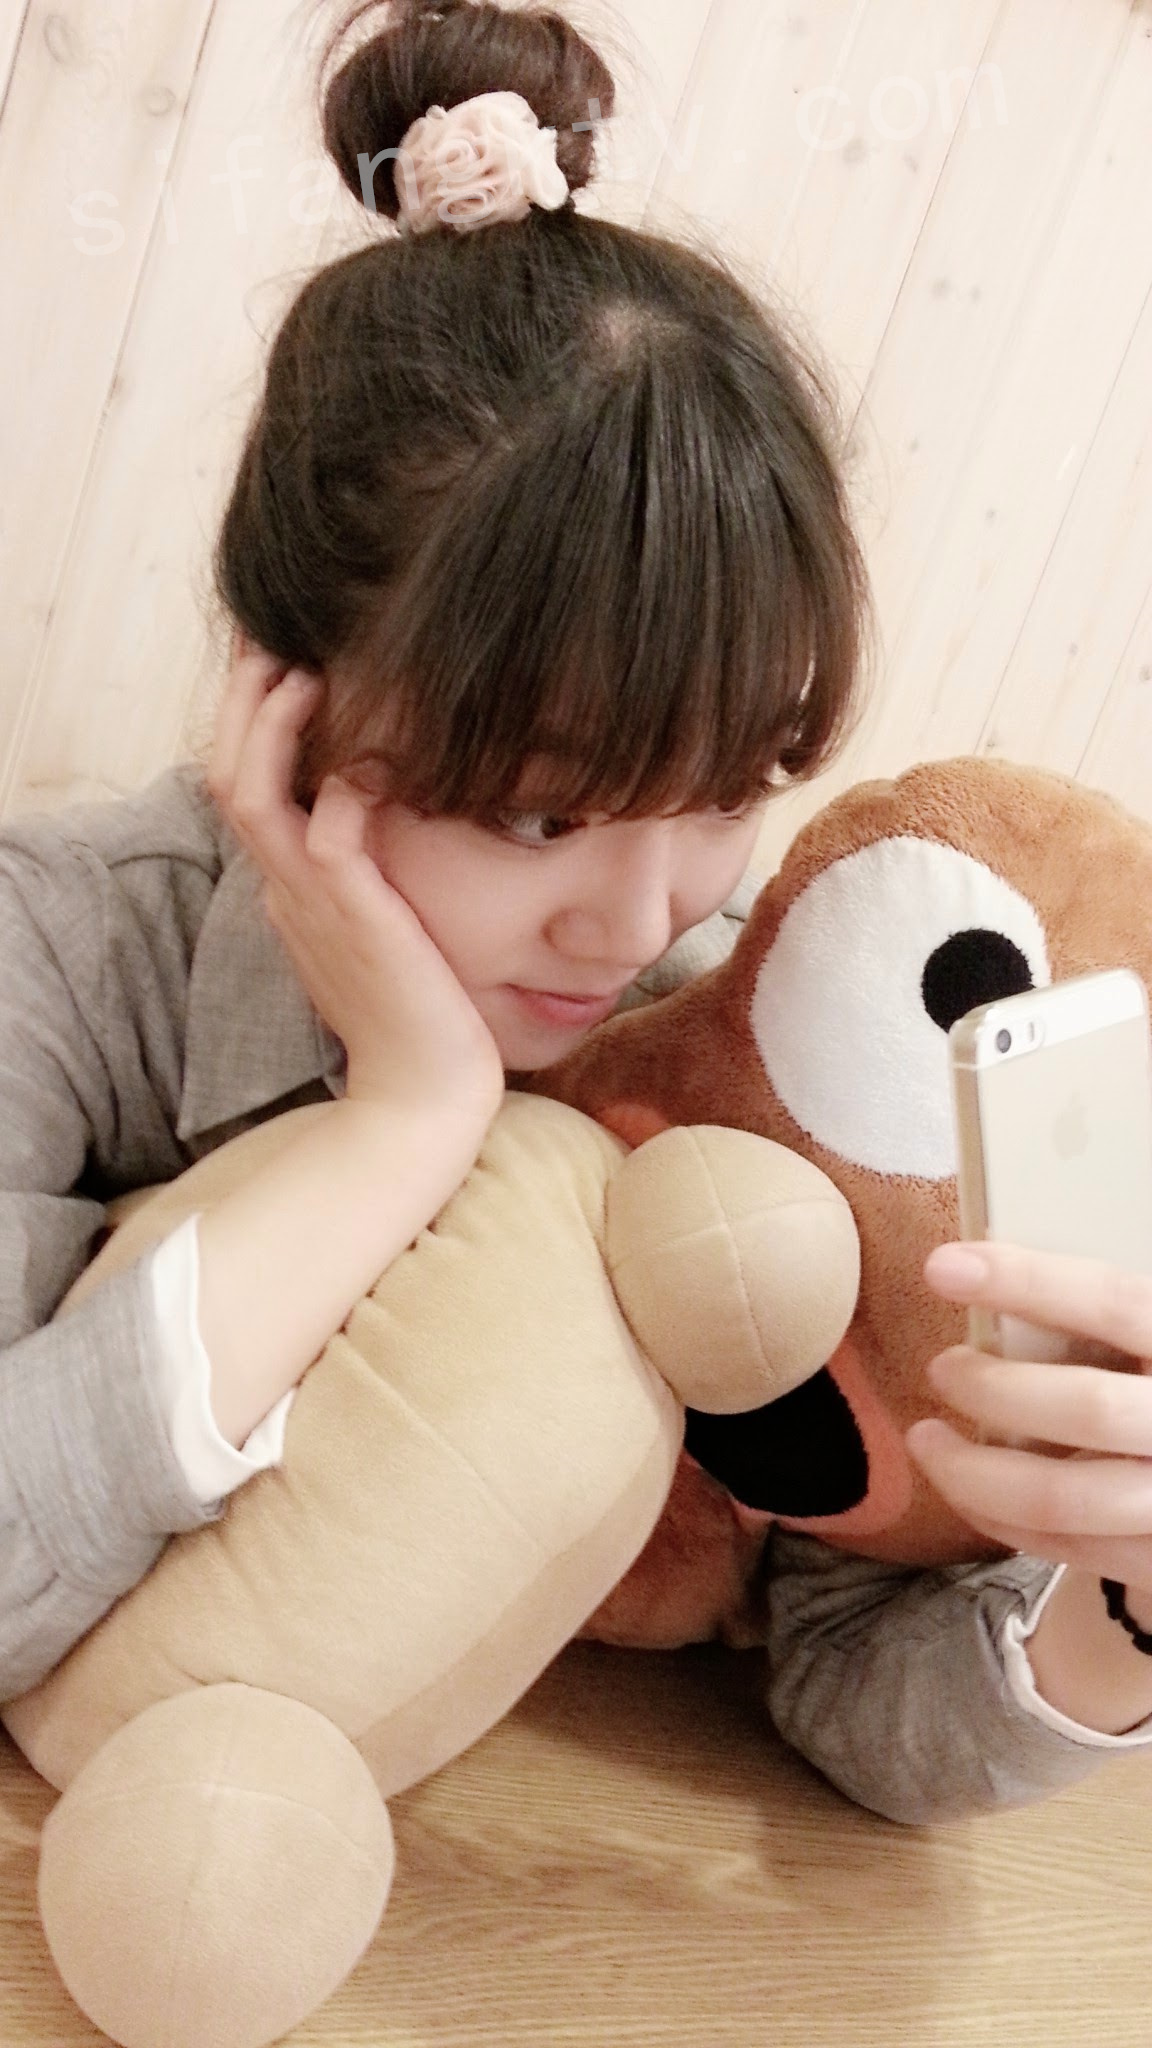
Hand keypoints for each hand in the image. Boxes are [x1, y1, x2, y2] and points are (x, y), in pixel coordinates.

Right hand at [206, 631, 504, 1126]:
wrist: (428, 1098)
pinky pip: (328, 835)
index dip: (253, 723)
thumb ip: (376, 876)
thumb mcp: (388, 930)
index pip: (249, 787)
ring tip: (304, 670)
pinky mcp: (355, 920)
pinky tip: (374, 755)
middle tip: (271, 640)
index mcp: (291, 891)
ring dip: (271, 725)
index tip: (282, 666)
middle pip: (228, 775)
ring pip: (253, 793)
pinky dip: (346, 786)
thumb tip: (396, 815)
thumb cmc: (424, 1016)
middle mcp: (286, 891)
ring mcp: (310, 906)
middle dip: (241, 703)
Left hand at [907, 1240, 1151, 1595]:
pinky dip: (995, 1516)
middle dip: (994, 1389)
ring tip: (927, 1440)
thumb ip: (1093, 1319)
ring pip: (1059, 1495)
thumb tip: (975, 1270)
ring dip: (972, 1471)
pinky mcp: (1151, 1561)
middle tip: (941, 1369)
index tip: (943, 1267)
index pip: (1113, 1301)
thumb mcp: (1139, 1340)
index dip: (1027, 1280)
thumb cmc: (1145, 1384)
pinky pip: (1059, 1546)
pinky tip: (964, 1488)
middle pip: (1087, 1408)